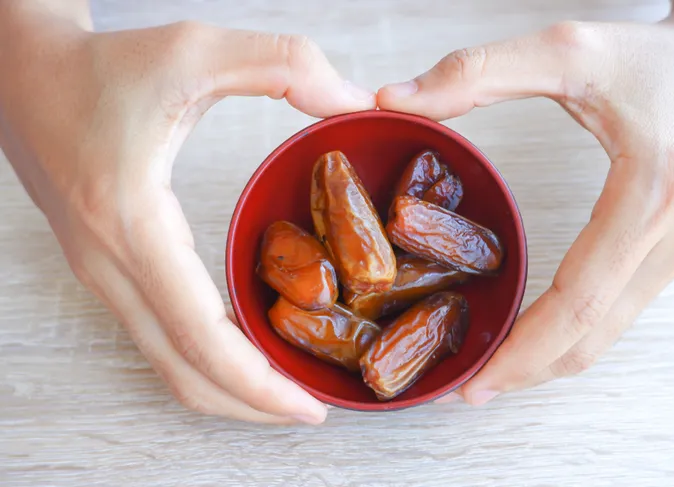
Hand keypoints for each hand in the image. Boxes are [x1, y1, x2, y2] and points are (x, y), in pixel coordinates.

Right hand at [0, 5, 374, 422]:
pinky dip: (204, 359)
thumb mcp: (197, 48)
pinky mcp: (106, 268)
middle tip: (311, 409)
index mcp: (131, 223)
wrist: (21, 72)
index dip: (257, 385)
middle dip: (250, 405)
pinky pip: (159, 336)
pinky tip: (246, 347)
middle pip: (182, 372)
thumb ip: (283, 63)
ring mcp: (102, 274)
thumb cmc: (102, 64)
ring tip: (286, 389)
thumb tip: (352, 103)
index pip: (198, 336)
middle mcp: (109, 264)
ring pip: (166, 363)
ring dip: (227, 389)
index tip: (309, 408)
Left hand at [378, 1, 673, 403]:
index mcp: (653, 193)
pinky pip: (620, 309)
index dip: (521, 351)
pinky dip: (574, 332)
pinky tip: (535, 331)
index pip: (579, 301)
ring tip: (493, 367)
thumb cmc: (658, 54)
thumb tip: (395, 98)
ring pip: (610, 332)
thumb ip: (477, 72)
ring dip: (550, 358)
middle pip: (594, 335)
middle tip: (469, 388)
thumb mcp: (568, 50)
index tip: (474, 381)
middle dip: (528, 371)